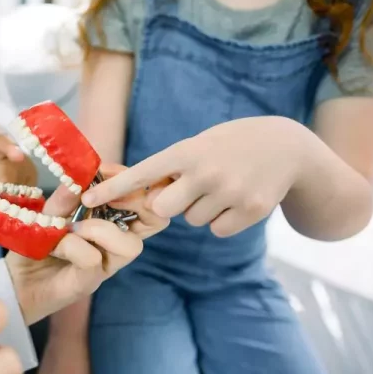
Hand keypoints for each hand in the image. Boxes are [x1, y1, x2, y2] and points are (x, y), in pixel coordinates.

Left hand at [6, 164, 169, 324]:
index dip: (133, 181)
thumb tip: (83, 175)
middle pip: (156, 221)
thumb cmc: (36, 244)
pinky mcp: (88, 282)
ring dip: (99, 228)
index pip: (147, 199)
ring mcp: (106, 265)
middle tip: (99, 196)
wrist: (13, 280)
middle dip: (134, 200)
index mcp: (113, 220)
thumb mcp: (51, 211)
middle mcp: (117, 243)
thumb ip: (68, 195)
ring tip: (71, 227)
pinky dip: (72, 246)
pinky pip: (93, 259)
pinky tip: (54, 245)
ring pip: (131, 246)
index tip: (104, 170)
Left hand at [82, 117, 313, 237]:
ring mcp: (230, 192)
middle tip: (187, 189)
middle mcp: (206, 171)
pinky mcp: (251, 211)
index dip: (112, 188)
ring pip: (192, 220)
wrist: (287, 146)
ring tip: (220, 187)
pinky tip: (235, 200)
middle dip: (167, 205)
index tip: (85, 199)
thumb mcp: (199, 144)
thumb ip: (171, 168)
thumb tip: (143, 198)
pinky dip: (221, 220)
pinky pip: (216, 230)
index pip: (141, 173)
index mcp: (187, 151)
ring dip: (200, 209)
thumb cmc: (230, 145)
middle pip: (162, 209)